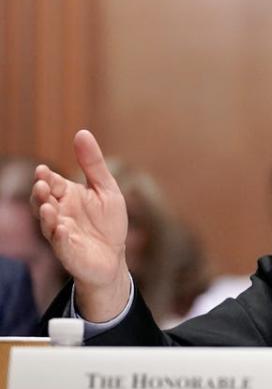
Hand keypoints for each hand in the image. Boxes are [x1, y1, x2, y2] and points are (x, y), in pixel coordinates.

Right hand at [32, 130, 129, 320]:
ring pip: (47, 223)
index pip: (52, 183)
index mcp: (67, 196)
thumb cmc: (107, 222)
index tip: (43, 170)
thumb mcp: (106, 189)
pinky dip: (60, 237)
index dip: (46, 178)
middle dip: (40, 194)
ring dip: (45, 215)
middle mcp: (59, 213)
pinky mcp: (68, 252)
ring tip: (47, 207)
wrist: (114, 256)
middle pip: (42, 201)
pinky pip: (61, 244)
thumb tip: (81, 132)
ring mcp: (61, 233)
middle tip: (41, 185)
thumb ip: (93, 164)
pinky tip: (62, 230)